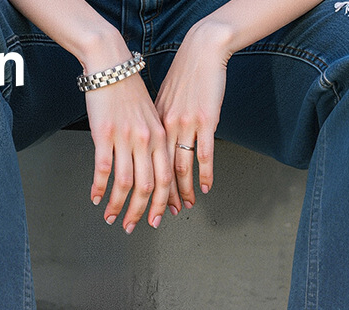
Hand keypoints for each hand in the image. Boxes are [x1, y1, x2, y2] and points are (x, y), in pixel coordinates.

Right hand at [86, 72, 171, 232]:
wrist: (110, 64)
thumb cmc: (129, 91)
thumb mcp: (151, 117)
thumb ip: (154, 143)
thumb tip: (154, 169)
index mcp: (159, 137)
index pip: (166, 179)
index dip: (162, 203)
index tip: (157, 219)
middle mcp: (145, 140)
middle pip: (147, 187)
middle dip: (140, 212)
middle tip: (132, 227)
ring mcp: (125, 138)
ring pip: (125, 183)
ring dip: (118, 206)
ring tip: (110, 217)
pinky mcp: (104, 134)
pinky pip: (103, 169)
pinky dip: (99, 187)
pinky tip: (95, 197)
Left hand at [155, 22, 230, 210]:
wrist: (201, 51)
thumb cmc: (184, 76)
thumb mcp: (163, 102)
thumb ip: (159, 126)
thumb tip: (156, 147)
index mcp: (154, 125)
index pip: (146, 166)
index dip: (144, 190)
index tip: (144, 207)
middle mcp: (166, 128)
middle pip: (160, 172)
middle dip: (158, 200)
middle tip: (157, 219)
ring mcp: (185, 125)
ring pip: (181, 167)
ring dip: (183, 192)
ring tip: (185, 206)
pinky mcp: (204, 120)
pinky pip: (203, 154)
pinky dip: (204, 174)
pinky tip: (204, 187)